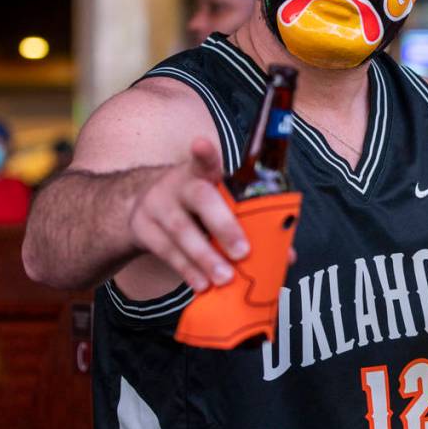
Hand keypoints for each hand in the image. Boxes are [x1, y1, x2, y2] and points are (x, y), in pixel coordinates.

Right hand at [127, 137, 249, 292]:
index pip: (205, 160)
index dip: (204, 153)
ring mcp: (157, 205)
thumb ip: (249, 222)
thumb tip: (286, 254)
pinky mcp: (142, 229)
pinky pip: (166, 251)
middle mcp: (178, 184)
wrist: (142, 207)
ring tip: (224, 277)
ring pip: (180, 230)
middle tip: (242, 252)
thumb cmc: (194, 207)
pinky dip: (186, 269)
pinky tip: (201, 283)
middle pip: (199, 198)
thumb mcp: (216, 204)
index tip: (201, 145)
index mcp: (202, 173)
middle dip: (223, 225)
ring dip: (205, 257)